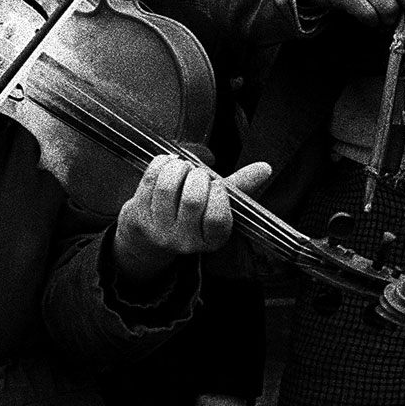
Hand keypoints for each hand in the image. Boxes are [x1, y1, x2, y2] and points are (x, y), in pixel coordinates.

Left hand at [113, 158, 275, 282]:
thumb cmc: (190, 214)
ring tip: (182, 167)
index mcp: (211, 240)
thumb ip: (240, 186)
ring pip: (168, 187)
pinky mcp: (138, 216)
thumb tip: (266, 167)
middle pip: (193, 199)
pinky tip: (168, 163)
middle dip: (198, 175)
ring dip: (178, 167)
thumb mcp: (218, 205)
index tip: (216, 183)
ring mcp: (159, 230)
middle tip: (197, 173)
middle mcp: (185, 241)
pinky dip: (162, 163)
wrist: (148, 237)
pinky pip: (150, 180)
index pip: (218, 218)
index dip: (218, 192)